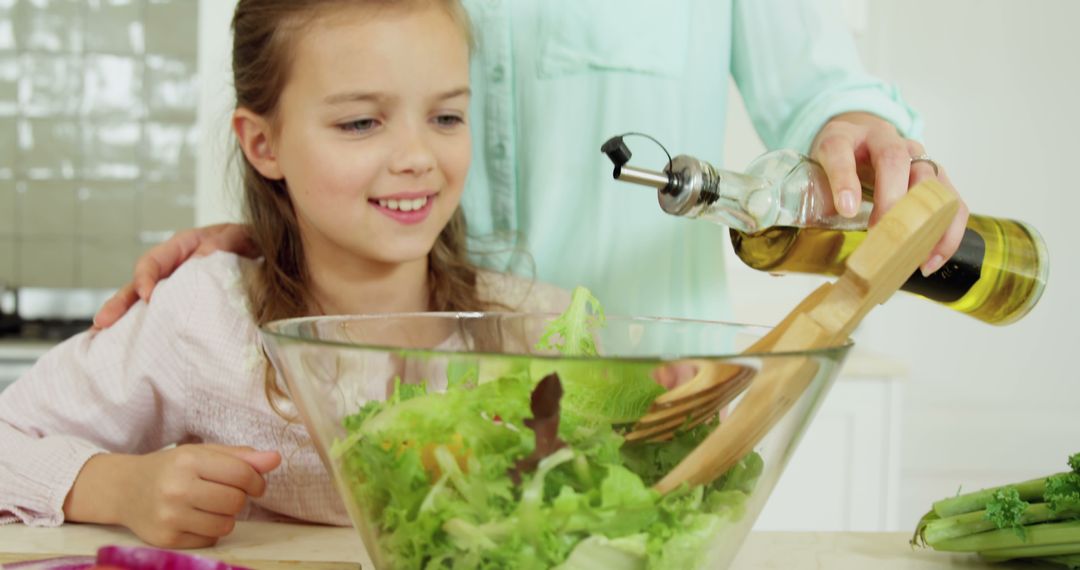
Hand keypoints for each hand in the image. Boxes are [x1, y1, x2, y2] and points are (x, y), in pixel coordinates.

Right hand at [64, 444, 280, 548]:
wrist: (124, 490)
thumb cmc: (171, 468)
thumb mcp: (202, 454)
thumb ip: (241, 457)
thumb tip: (276, 459)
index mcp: (188, 460)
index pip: (242, 474)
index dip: (257, 481)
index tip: (255, 484)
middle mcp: (176, 488)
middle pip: (236, 502)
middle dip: (240, 498)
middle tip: (227, 493)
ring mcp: (169, 517)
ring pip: (226, 525)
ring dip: (226, 517)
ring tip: (209, 505)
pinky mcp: (166, 539)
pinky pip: (209, 540)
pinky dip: (209, 531)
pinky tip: (195, 518)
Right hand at [93, 224, 257, 329]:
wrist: (263, 256)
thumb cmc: (249, 242)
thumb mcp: (240, 235)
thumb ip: (226, 241)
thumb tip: (204, 256)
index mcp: (181, 249)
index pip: (153, 262)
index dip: (146, 278)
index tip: (147, 296)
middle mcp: (172, 270)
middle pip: (138, 286)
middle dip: (119, 304)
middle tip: (102, 323)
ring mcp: (175, 290)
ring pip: (143, 305)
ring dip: (125, 322)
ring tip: (103, 339)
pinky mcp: (184, 308)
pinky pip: (162, 318)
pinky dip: (147, 331)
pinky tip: (134, 350)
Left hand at [810, 112, 969, 275]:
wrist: (859, 130)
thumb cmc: (834, 159)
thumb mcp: (810, 172)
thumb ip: (796, 213)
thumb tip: (778, 270)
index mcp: (841, 137)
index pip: (838, 150)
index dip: (844, 179)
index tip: (845, 208)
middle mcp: (882, 139)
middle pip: (893, 159)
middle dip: (890, 198)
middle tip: (881, 233)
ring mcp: (913, 154)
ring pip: (930, 176)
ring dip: (926, 217)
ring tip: (915, 255)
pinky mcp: (932, 173)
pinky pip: (950, 198)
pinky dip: (947, 228)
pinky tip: (932, 258)